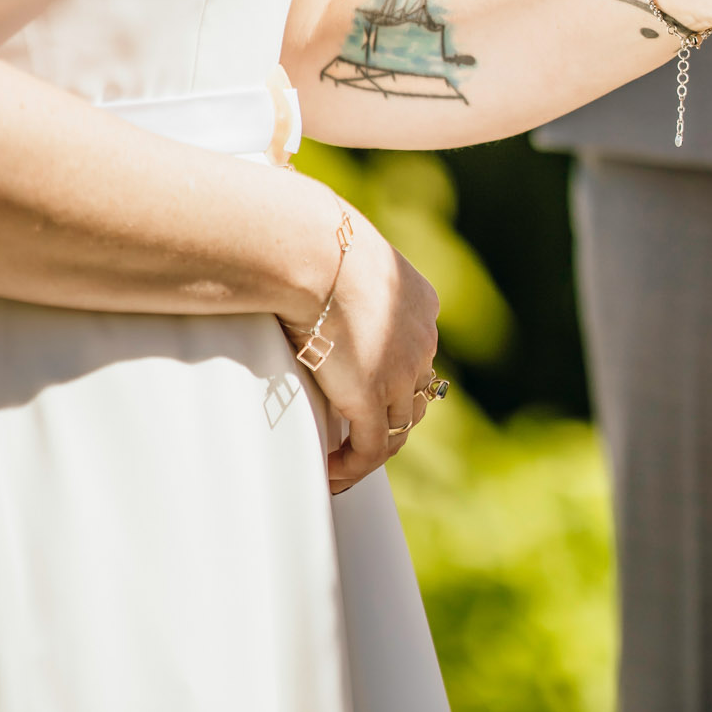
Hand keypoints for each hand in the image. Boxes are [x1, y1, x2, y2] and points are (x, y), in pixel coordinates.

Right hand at [287, 210, 441, 493]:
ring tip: (343, 461)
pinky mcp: (373, 397)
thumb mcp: (332, 249)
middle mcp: (421, 337)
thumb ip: (327, 262)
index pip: (416, 347)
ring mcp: (401, 370)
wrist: (310, 249)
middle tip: (357, 432)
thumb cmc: (305, 236)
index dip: (396, 372)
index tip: (367, 386)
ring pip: (399, 424)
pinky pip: (372, 449)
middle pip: (416, 388)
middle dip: (390, 412)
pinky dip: (354, 468)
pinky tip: (330, 475)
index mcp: (417, 299)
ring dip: (371, 445)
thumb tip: (290, 247)